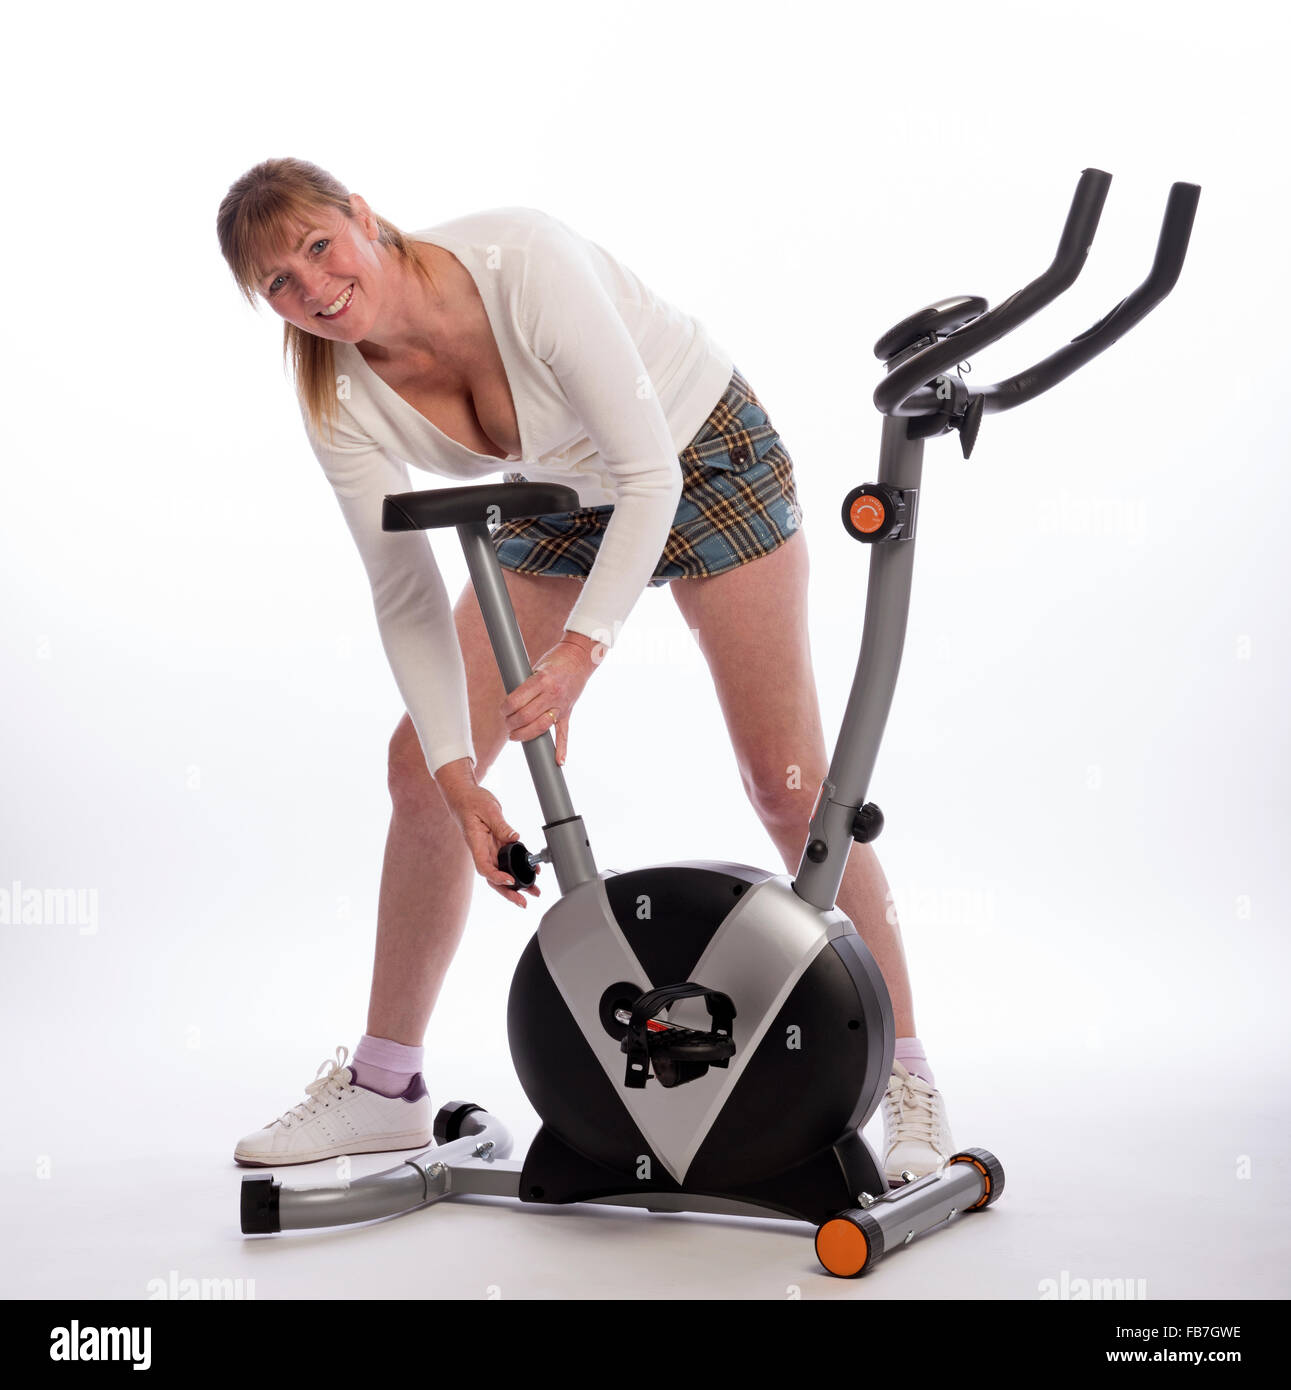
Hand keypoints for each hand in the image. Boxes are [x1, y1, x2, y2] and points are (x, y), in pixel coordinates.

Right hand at [437, 773, 541, 908]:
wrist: (464, 796)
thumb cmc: (471, 801)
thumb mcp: (488, 809)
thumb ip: (501, 825)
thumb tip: (515, 838)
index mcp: (476, 844)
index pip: (484, 867)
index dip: (496, 877)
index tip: (510, 881)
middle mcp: (482, 851)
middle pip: (494, 877)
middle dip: (509, 892)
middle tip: (523, 902)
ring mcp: (490, 850)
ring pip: (503, 872)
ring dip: (517, 885)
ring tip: (533, 892)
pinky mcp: (497, 845)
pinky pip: (509, 861)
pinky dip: (520, 868)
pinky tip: (533, 873)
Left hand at [501, 632, 599, 764]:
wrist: (580, 658)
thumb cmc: (555, 660)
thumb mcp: (537, 668)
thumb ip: (526, 686)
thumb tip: (510, 704)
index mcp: (541, 680)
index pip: (516, 701)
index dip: (505, 709)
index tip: (502, 711)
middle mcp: (552, 694)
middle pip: (525, 716)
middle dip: (511, 723)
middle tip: (506, 724)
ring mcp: (561, 705)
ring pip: (540, 726)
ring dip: (524, 734)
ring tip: (515, 735)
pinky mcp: (568, 712)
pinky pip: (564, 733)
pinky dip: (562, 748)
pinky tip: (558, 761)